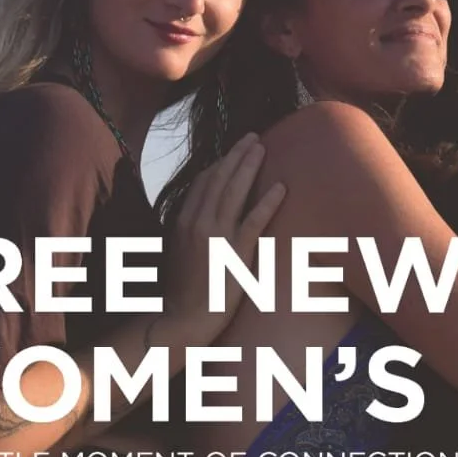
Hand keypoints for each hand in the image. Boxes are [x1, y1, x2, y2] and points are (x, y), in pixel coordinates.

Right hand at [165, 134, 285, 339]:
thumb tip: (196, 221)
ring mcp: (215, 235)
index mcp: (182, 221)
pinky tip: (281, 187)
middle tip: (253, 137)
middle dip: (236, 155)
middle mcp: (196, 222)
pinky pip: (254, 220)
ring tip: (263, 148)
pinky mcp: (234, 252)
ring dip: (249, 166)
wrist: (180, 319)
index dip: (220, 164)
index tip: (233, 153)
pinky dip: (268, 201)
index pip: (202, 182)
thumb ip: (186, 233)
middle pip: (219, 178)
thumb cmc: (180, 293)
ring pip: (234, 191)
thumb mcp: (176, 254)